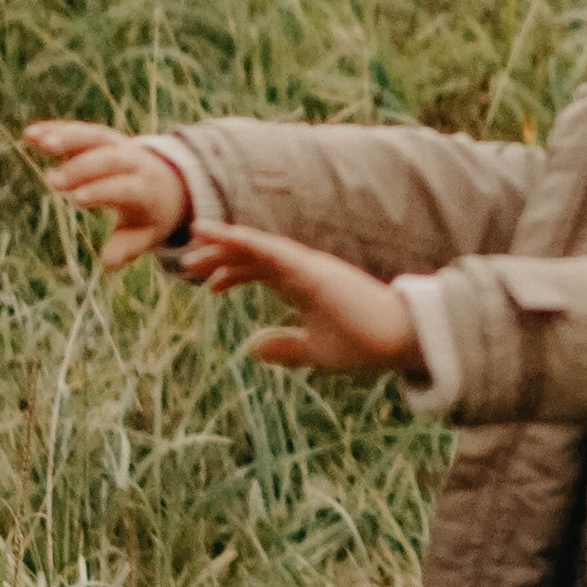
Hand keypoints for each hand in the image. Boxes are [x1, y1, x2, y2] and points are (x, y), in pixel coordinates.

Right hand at [26, 120, 192, 268]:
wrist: (169, 182)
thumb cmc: (151, 214)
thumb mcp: (147, 234)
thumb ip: (127, 247)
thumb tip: (106, 263)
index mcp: (146, 187)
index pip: (125, 187)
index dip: (102, 191)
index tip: (77, 199)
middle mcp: (133, 161)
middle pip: (109, 159)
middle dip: (81, 168)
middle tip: (52, 182)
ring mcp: (117, 145)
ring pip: (93, 136)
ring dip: (66, 137)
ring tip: (37, 142)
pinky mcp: (101, 136)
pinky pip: (79, 130)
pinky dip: (55, 129)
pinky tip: (29, 135)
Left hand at [175, 222, 420, 375]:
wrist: (399, 340)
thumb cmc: (364, 342)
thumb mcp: (315, 351)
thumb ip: (285, 348)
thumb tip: (251, 348)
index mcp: (304, 286)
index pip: (261, 271)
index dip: (233, 273)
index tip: (208, 285)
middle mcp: (303, 270)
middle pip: (253, 256)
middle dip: (220, 257)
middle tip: (188, 264)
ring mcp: (307, 266)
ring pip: (258, 247)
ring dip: (225, 241)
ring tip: (195, 235)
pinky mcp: (311, 269)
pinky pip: (271, 250)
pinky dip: (245, 241)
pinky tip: (222, 237)